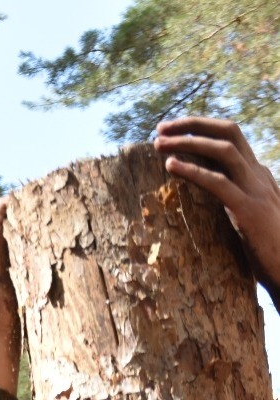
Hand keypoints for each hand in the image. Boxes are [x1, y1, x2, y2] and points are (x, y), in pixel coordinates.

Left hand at [155, 117, 279, 298]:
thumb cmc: (267, 247)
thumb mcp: (249, 214)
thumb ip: (233, 198)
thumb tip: (207, 193)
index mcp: (257, 174)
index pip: (231, 138)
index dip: (201, 128)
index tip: (172, 129)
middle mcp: (258, 175)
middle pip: (229, 133)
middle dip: (193, 124)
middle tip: (160, 127)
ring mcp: (255, 190)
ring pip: (223, 151)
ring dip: (188, 142)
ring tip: (159, 142)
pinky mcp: (248, 210)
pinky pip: (218, 183)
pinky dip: (193, 171)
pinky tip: (170, 165)